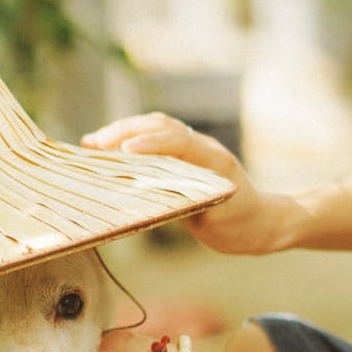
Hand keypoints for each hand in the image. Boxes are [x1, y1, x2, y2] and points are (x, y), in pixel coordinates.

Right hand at [82, 112, 279, 254]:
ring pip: (155, 127)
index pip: (180, 141)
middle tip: (92, 145)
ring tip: (91, 144)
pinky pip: (154, 140)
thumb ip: (187, 206)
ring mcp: (193, 148)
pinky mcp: (183, 156)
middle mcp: (203, 147)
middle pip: (161, 125)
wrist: (260, 222)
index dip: (151, 143)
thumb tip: (149, 196)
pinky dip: (129, 141)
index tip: (124, 151)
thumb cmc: (240, 225)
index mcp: (215, 160)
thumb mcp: (216, 222)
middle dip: (125, 131)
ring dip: (123, 131)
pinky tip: (107, 152)